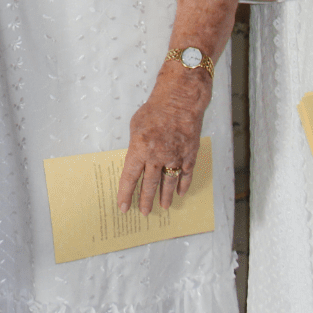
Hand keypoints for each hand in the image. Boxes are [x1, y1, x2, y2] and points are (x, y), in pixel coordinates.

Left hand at [117, 70, 208, 214]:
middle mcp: (157, 156)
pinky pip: (185, 175)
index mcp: (140, 149)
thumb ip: (136, 146)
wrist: (180, 101)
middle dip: (145, 200)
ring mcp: (175, 157)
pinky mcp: (189, 155)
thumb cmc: (154, 110)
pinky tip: (179, 193)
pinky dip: (182, 185)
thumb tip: (136, 161)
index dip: (126, 193)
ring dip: (164, 197)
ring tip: (162, 207)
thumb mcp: (135, 126)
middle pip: (149, 184)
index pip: (130, 177)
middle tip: (143, 212)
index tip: (123, 206)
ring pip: (168, 183)